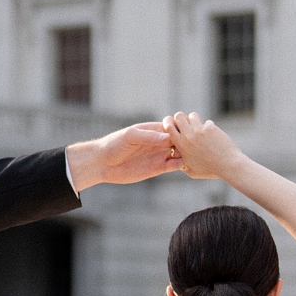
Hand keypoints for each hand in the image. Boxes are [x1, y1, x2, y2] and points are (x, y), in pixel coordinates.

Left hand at [66, 123, 182, 193]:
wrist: (103, 164)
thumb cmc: (114, 144)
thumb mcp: (130, 136)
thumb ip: (149, 136)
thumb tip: (168, 137)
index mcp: (154, 130)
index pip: (174, 127)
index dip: (183, 129)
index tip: (187, 132)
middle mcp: (159, 142)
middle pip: (181, 140)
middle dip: (188, 142)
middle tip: (193, 146)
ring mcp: (159, 155)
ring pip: (180, 153)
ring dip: (187, 154)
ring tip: (189, 155)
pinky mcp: (157, 168)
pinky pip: (174, 166)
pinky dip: (181, 165)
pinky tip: (181, 164)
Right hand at [163, 113, 245, 182]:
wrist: (228, 165)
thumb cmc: (210, 170)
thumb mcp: (192, 171)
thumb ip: (182, 164)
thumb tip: (177, 158)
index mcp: (181, 146)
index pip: (168, 127)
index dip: (170, 123)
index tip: (174, 126)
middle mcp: (188, 136)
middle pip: (178, 115)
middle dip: (182, 118)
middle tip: (187, 125)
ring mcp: (199, 130)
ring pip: (192, 115)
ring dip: (195, 121)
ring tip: (201, 130)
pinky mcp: (210, 128)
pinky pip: (207, 122)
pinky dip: (209, 127)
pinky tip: (213, 137)